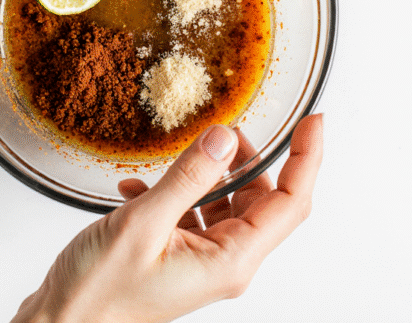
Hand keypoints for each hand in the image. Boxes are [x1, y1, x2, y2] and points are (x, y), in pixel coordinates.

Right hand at [13, 114, 323, 322]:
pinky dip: (174, 194)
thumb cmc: (98, 291)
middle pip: (263, 201)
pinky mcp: (180, 259)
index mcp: (230, 260)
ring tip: (177, 158)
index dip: (307, 158)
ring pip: (227, 205)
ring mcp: (203, 262)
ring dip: (206, 176)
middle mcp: (225, 264)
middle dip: (248, 160)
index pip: (290, 202)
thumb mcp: (143, 224)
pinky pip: (194, 215)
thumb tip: (224, 138)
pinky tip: (139, 189)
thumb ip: (188, 178)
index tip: (313, 120)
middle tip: (224, 128)